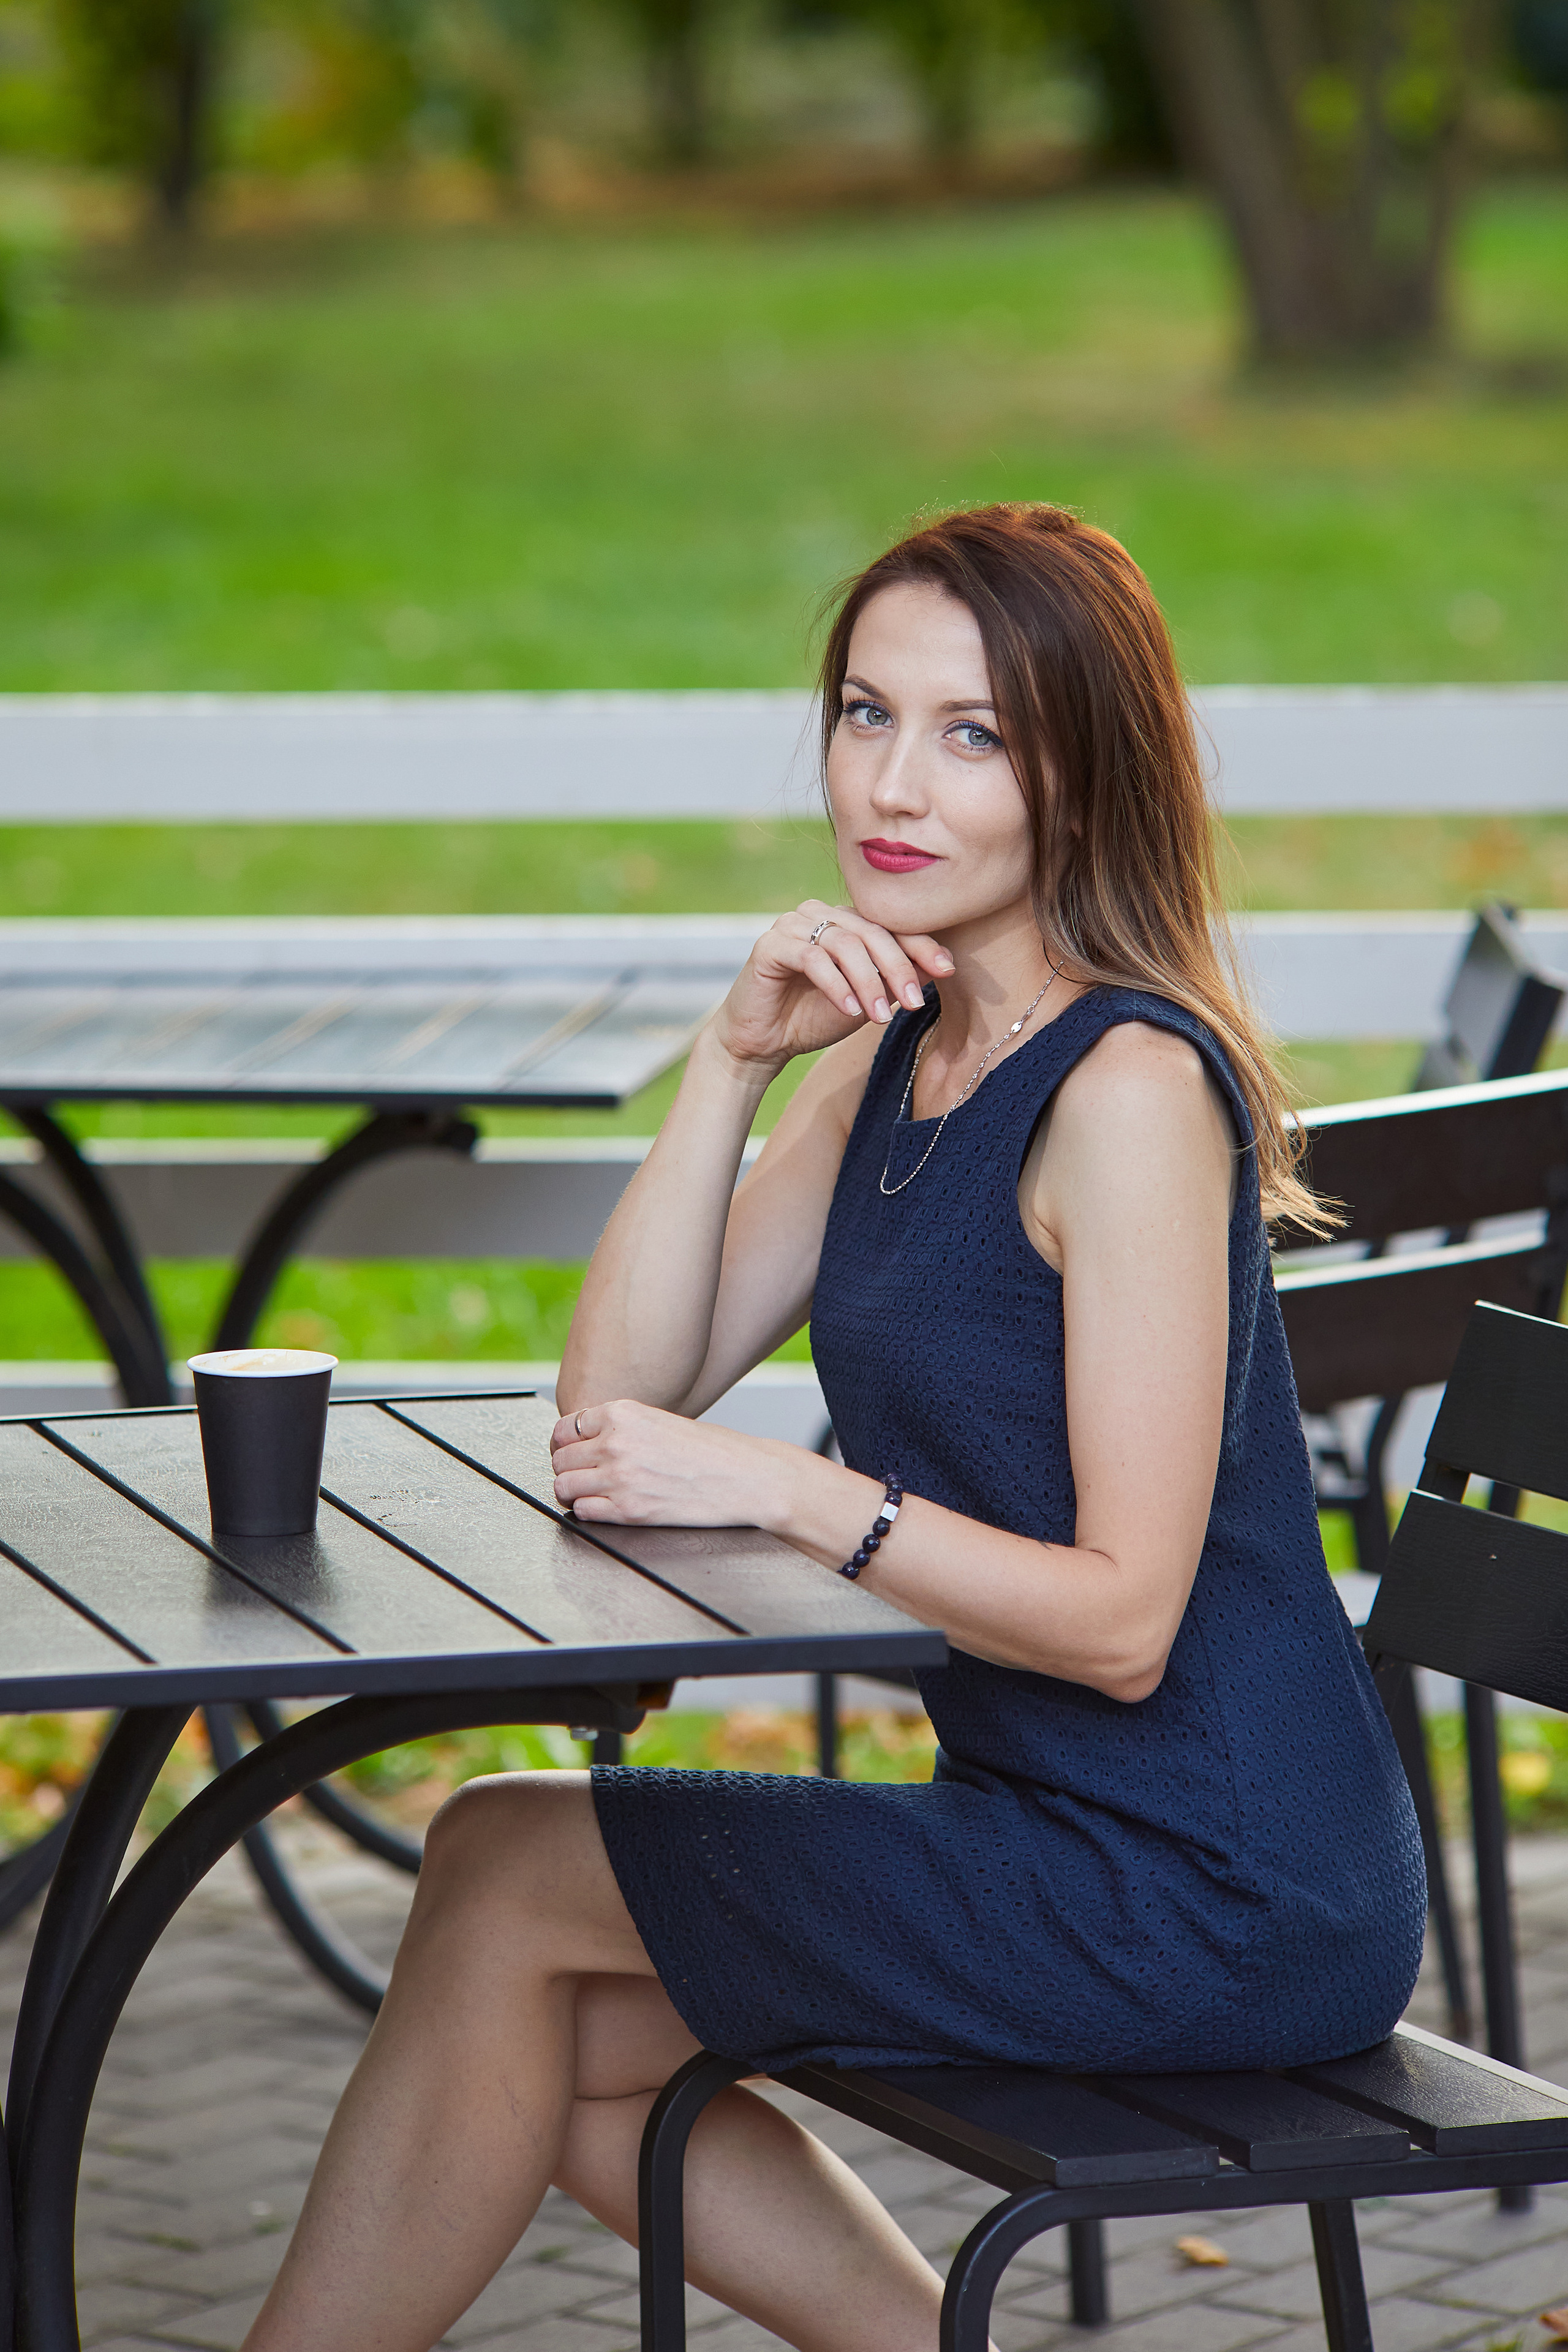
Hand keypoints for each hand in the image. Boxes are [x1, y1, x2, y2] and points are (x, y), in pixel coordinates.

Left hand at [550, 1399, 795, 1526]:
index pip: (564, 1428)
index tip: (572, 1451)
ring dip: (573, 1491)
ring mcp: (619, 1478)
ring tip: (592, 1492)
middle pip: (560, 1459)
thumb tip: (589, 1441)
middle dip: (569, 1468)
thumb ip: (623, 1427)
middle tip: (585, 1474)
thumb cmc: (714, 1450)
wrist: (746, 1477)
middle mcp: (615, 1443)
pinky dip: (588, 1511)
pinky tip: (607, 1507)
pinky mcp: (629, 1511)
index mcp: (622, 1413)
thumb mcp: (661, 1420)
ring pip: (563, 1487)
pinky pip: (582, 1512)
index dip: (565, 1443)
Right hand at [711, 900, 953, 1070]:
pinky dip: (835, 984)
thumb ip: (895, 979)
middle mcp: (819, 914)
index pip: (890, 925)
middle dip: (897, 967)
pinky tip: (850, 1010)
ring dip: (867, 981)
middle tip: (913, 1003)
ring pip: (843, 943)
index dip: (921, 946)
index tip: (947, 970)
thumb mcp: (868, 998)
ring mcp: (792, 925)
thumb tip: (943, 965)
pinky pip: (811, 958)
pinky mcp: (769, 945)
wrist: (765, 1042)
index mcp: (846, 921)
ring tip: (879, 1016)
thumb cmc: (816, 1017)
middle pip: (871, 931)